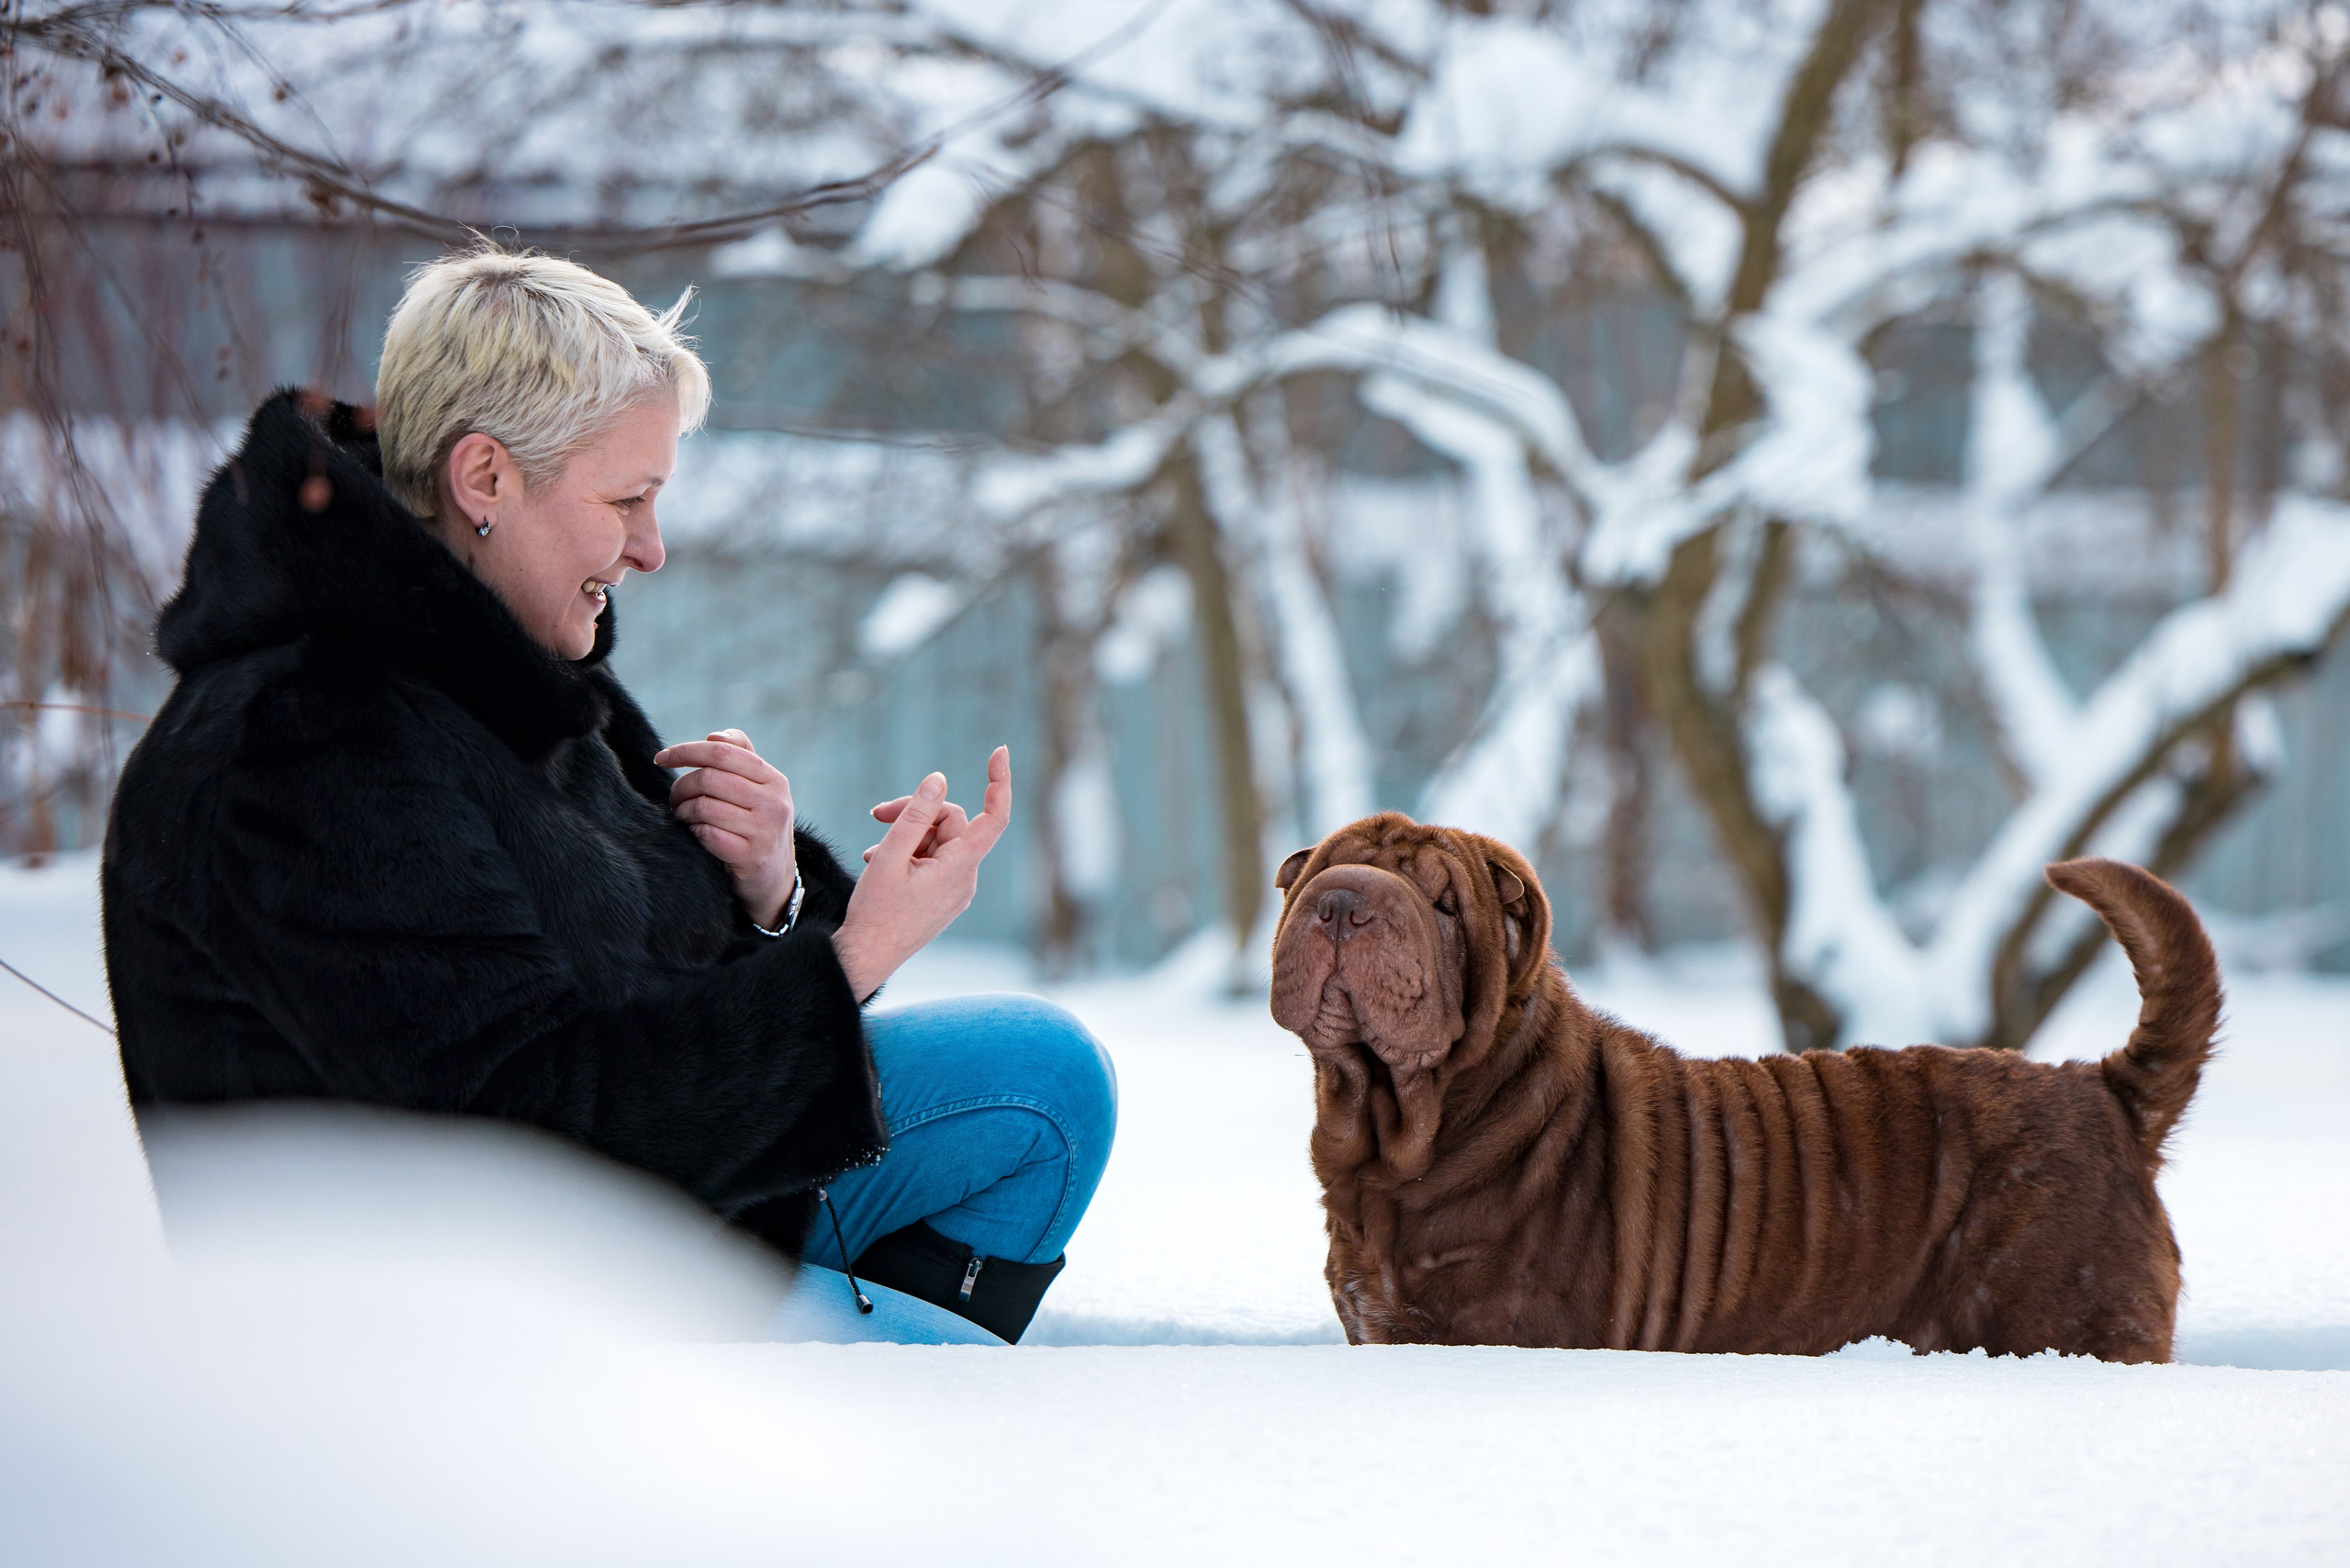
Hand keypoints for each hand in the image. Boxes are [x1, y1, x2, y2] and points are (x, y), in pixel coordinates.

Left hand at [656, 729, 797, 929]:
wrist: (775, 881)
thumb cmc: (757, 828)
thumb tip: (713, 736)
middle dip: (681, 786)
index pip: (723, 753)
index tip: (661, 759)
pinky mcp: (752, 857)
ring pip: (705, 806)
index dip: (686, 751)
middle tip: (673, 799)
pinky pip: (708, 834)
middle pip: (710, 778)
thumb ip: (740, 758)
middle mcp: (774, 802)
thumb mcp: (758, 791)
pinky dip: (693, 832)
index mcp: (774, 780)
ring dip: (683, 812)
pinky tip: (694, 834)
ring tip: (682, 817)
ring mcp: (765, 831)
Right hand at [833, 746, 1011, 999]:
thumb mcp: (890, 856)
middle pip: (950, 823)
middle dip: (916, 812)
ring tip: (873, 852)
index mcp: (960, 868)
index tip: (999, 752)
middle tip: (877, 814)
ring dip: (906, 836)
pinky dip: (908, 854)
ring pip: (938, 841)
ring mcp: (955, 889)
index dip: (999, 782)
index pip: (994, 817)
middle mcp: (965, 878)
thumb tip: (939, 779)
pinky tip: (878, 863)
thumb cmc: (876, 911)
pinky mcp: (943, 896)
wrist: (866, 958)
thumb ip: (915, 814)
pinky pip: (933, 861)